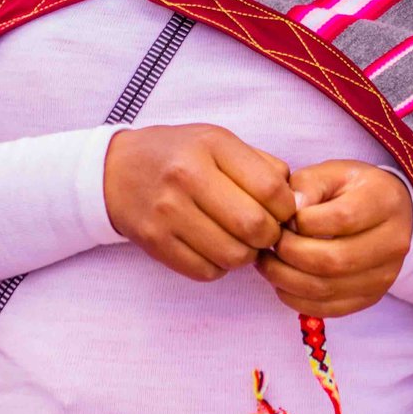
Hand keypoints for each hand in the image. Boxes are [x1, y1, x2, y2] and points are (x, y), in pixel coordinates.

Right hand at [103, 123, 294, 281]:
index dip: (287, 208)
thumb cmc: (178, 155)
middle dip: (269, 236)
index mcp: (211, 145)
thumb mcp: (218, 142)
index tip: (282, 211)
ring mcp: (168, 211)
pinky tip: (214, 249)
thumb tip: (297, 201)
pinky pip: (206, 271)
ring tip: (238, 240)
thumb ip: (261, 165)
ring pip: (233, 255)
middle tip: (263, 231)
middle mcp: (187, 176)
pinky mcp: (154, 241)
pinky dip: (219, 267)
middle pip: (254, 226)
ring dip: (245, 255)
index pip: (270, 188)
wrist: (115, 170)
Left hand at [256, 160, 412, 317]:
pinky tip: (281, 282)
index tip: (283, 216)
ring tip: (267, 261)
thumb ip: (308, 186)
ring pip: (328, 288)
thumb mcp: (331, 173)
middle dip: (290, 253)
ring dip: (287, 279)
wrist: (388, 213)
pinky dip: (297, 299)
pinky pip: (329, 309)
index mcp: (385, 202)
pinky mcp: (371, 297)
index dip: (304, 221)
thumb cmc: (352, 190)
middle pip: (334, 260)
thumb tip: (290, 211)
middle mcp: (393, 243)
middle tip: (269, 242)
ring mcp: (385, 276)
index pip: (342, 219)